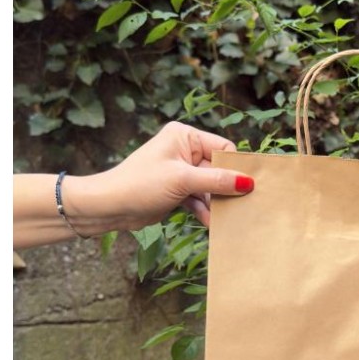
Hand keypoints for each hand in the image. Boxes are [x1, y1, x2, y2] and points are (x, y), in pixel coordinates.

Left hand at [78, 121, 252, 229]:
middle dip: (225, 189)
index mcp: (185, 136)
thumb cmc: (141, 184)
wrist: (109, 206)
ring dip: (215, 203)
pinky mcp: (177, 189)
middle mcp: (184, 150)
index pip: (223, 148)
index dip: (233, 168)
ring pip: (210, 186)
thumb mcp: (183, 180)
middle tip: (237, 207)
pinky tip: (209, 223)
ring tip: (222, 219)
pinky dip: (204, 209)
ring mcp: (180, 171)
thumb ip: (217, 181)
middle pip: (219, 169)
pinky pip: (199, 198)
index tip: (244, 188)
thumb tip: (248, 183)